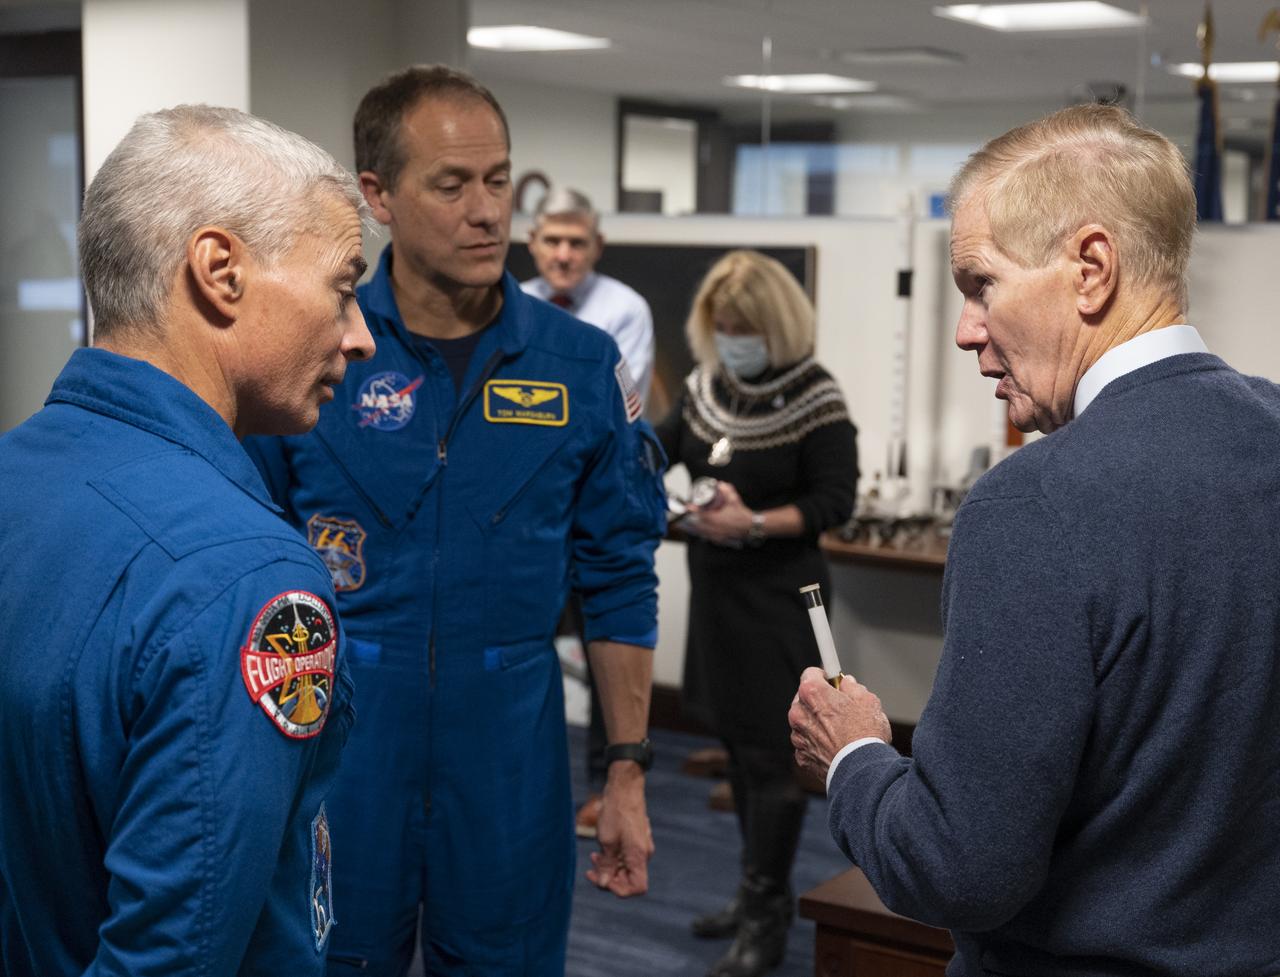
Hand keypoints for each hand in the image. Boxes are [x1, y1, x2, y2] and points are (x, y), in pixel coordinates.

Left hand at [587, 763, 652, 896]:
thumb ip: (606, 865)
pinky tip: (602, 847)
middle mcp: (644, 854)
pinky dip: (614, 856)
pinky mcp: (637, 839)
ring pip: (626, 867)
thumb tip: (603, 884)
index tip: (602, 879)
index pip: (637, 887)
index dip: (618, 889)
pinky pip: (627, 856)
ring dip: (609, 866)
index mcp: (639, 856)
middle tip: (591, 868)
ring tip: (594, 855)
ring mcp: (641, 846)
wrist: (625, 788)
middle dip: (609, 876)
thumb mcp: (607, 841)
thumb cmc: (616, 812)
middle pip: (629, 878)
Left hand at [686, 481, 751, 546]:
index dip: (694, 510)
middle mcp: (716, 528)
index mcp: (717, 519)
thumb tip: (721, 484)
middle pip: (699, 525)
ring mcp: (718, 535)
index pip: (702, 514)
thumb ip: (727, 491)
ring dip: (698, 527)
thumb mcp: (734, 500)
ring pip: (703, 532)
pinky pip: (710, 538)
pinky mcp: (721, 539)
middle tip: (690, 514)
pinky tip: (704, 532)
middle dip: (694, 519)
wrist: (750, 526)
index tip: (689, 507)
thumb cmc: (742, 515)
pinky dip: (705, 534)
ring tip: (693, 523)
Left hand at [788, 666, 891, 781]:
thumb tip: (848, 684)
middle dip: (821, 702)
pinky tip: (836, 748)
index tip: (832, 680)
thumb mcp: (867, 700)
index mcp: (812, 693)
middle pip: (805, 699)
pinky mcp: (801, 756)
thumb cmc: (865, 735)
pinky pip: (808, 744)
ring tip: (841, 733)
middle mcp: (798, 713)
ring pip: (806, 723)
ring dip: (818, 724)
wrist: (862, 770)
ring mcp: (798, 736)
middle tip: (841, 709)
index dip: (825, 676)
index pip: (811, 673)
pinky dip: (818, 744)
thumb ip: (853, 687)